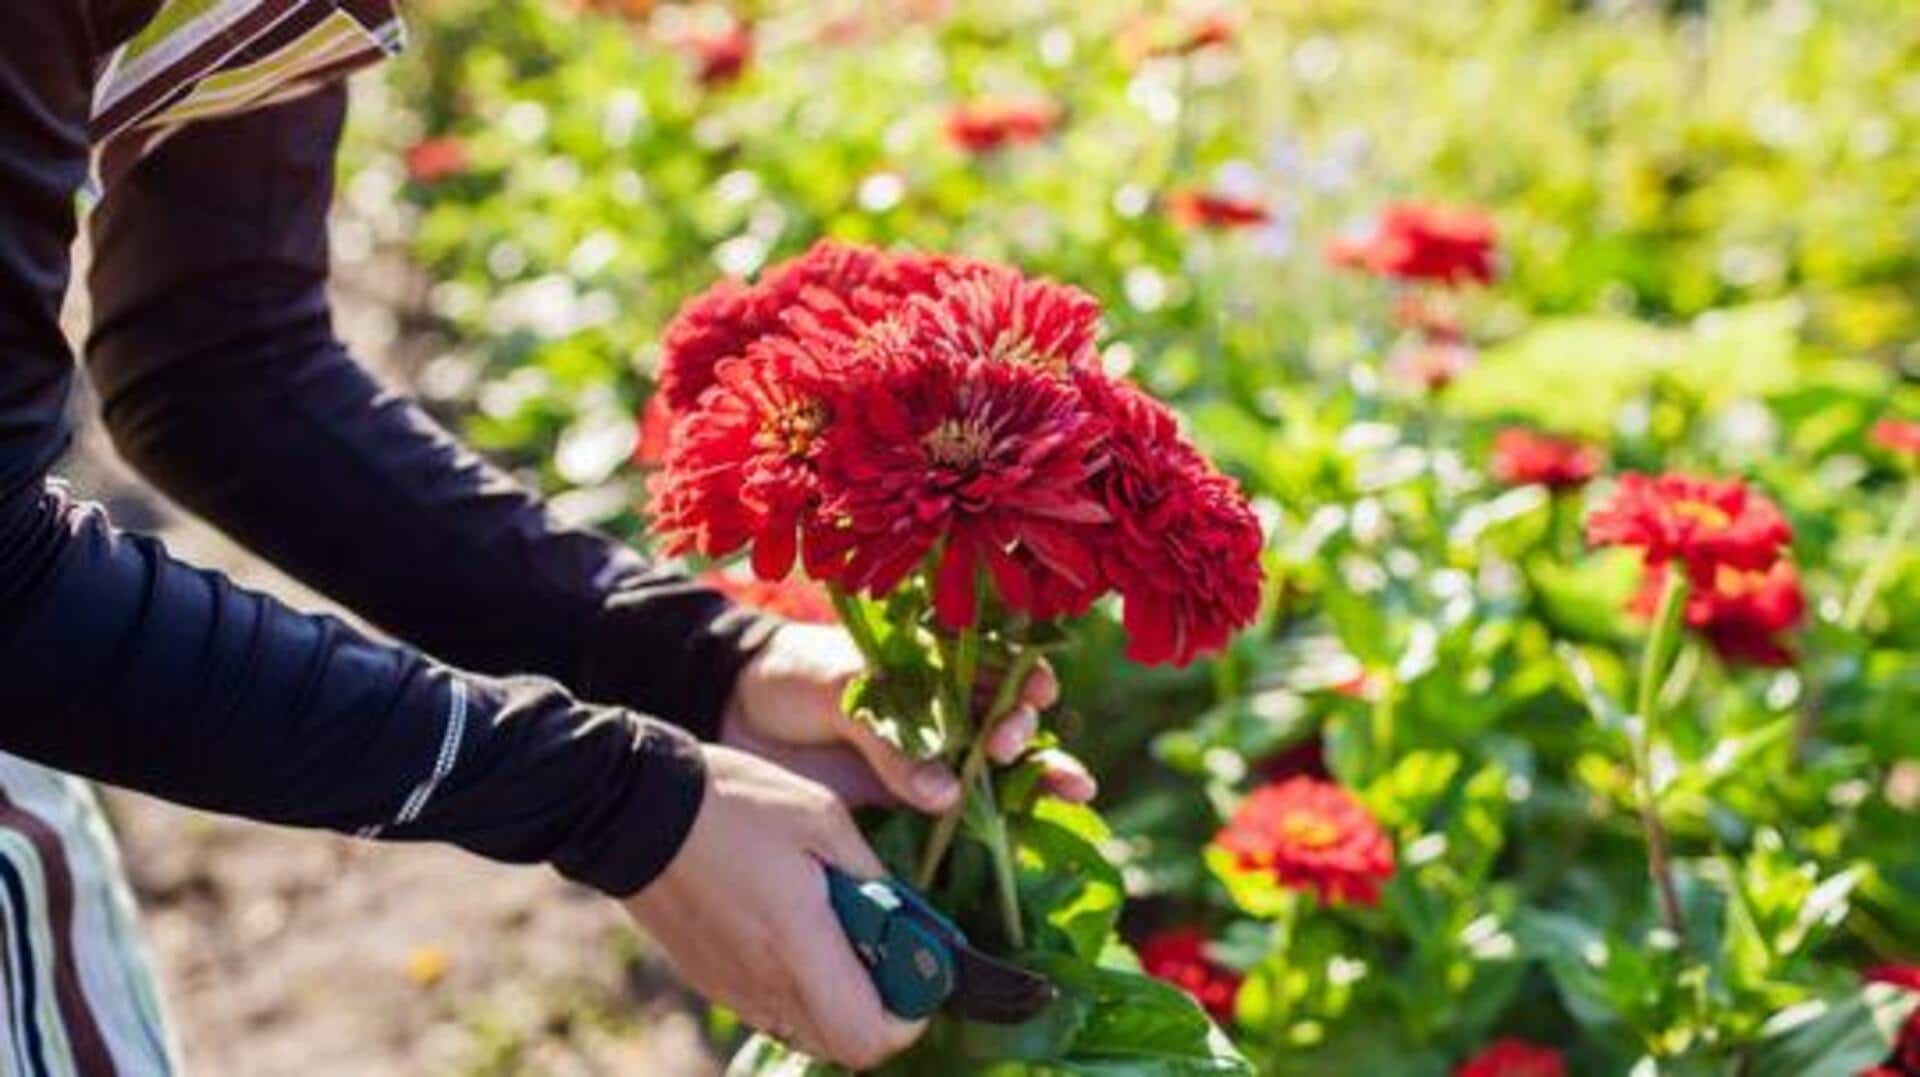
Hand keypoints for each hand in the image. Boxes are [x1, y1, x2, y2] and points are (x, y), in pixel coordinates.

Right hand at [626, 745, 920, 1068]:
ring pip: (806, 1032)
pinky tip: (793, 931)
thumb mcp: (822, 819)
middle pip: (843, 1047)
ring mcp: (732, 987)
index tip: (919, 975)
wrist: (633, 805)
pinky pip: (770, 1009)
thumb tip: (906, 917)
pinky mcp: (708, 978)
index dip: (908, 1019)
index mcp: (799, 945)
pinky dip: (798, 989)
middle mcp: (764, 983)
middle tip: (885, 953)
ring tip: (838, 936)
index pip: (868, 1037)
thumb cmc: (735, 802)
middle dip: (879, 1011)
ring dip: (837, 1001)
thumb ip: (870, 876)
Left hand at [721, 623, 1096, 813]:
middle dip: (1033, 738)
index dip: (1025, 680)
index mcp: (935, 668)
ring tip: (1075, 789)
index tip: (1032, 692)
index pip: (1000, 669)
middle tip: (1012, 746)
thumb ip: (891, 737)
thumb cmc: (794, 676)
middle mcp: (946, 717)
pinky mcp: (908, 810)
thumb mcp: (841, 687)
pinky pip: (959, 828)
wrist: (733, 711)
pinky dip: (995, 838)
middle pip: (1012, 728)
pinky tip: (1030, 846)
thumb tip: (947, 794)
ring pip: (1002, 779)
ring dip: (1042, 785)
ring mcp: (931, 765)